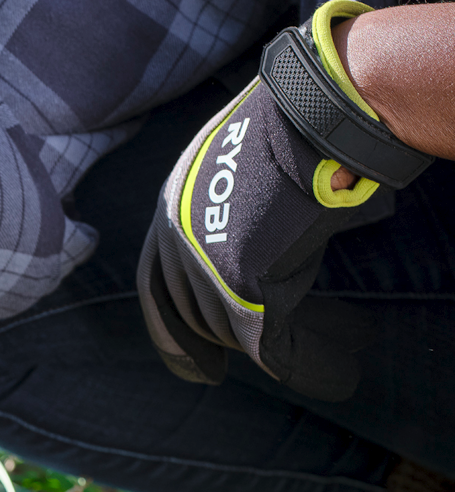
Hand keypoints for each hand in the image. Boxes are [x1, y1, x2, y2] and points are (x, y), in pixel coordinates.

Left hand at [137, 0, 434, 399]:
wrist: (311, 113)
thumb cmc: (292, 125)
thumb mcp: (241, 160)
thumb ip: (236, 202)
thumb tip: (262, 227)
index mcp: (171, 209)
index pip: (155, 288)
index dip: (170, 332)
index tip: (191, 366)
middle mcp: (176, 242)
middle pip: (189, 316)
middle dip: (212, 348)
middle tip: (228, 372)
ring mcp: (205, 268)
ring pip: (233, 332)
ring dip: (283, 350)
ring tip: (328, 360)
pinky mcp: (244, 289)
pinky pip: (273, 347)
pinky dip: (311, 366)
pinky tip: (337, 378)